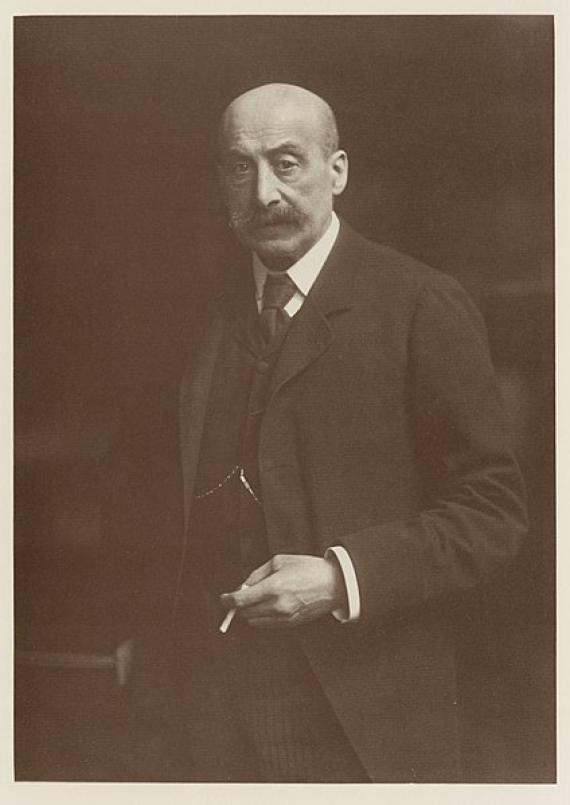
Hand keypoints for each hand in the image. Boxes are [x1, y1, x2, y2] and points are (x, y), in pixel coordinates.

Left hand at [220, 553, 346, 627]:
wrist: (334, 584)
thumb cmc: (308, 568)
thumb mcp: (279, 561)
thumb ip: (258, 574)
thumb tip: (244, 586)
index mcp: (274, 587)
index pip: (241, 600)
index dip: (228, 600)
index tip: (224, 598)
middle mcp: (277, 605)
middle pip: (245, 613)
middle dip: (239, 604)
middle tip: (243, 594)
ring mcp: (284, 617)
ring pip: (254, 621)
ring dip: (250, 612)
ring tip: (259, 598)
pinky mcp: (290, 624)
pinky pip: (267, 624)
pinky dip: (262, 617)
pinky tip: (269, 605)